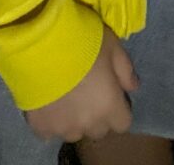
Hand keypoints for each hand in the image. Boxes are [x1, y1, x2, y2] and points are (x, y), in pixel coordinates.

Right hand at [24, 26, 135, 142]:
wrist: (43, 43)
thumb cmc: (85, 41)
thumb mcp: (113, 48)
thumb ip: (126, 71)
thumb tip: (133, 87)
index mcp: (109, 107)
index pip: (122, 124)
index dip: (118, 110)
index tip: (111, 95)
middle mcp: (87, 124)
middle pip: (99, 130)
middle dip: (98, 116)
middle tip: (89, 94)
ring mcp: (62, 128)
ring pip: (74, 132)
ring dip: (74, 120)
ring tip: (67, 98)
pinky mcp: (40, 126)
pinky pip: (50, 132)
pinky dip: (51, 121)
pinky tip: (49, 102)